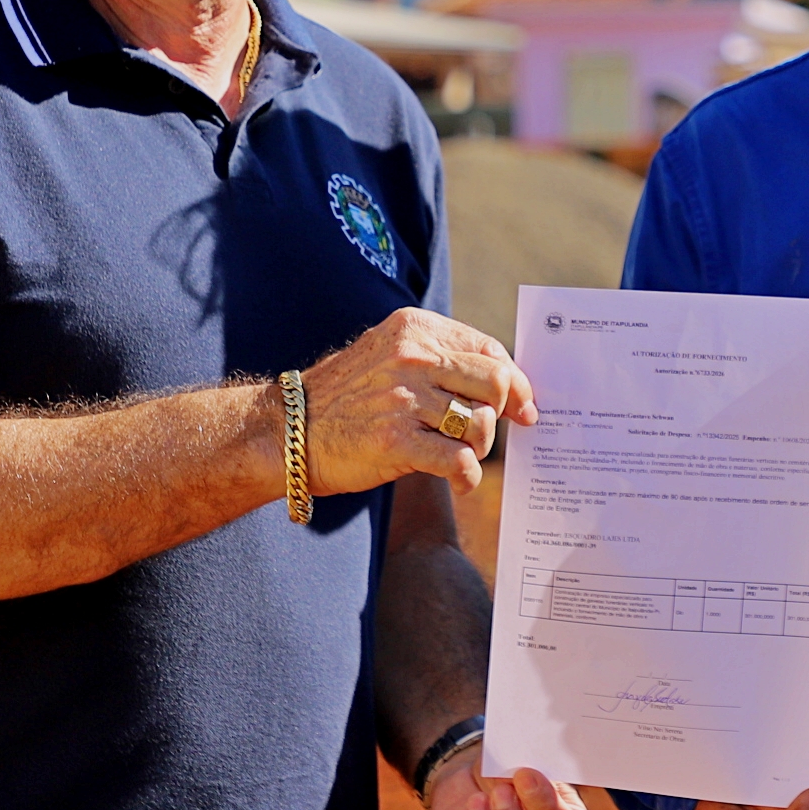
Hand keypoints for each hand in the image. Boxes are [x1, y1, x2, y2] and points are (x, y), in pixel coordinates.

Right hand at [301, 309, 537, 497]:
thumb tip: (510, 390)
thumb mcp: (390, 356)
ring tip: (457, 454)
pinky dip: (467, 477)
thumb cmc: (347, 397)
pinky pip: (458, 460)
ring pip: (480, 424)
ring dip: (477, 447)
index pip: (490, 350)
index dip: (515, 382)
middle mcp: (412, 356)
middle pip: (495, 383)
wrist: (286, 429)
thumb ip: (442, 362)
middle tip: (487, 434)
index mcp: (415, 328)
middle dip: (502, 414)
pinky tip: (458, 480)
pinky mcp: (395, 440)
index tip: (522, 407)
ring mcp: (403, 398)